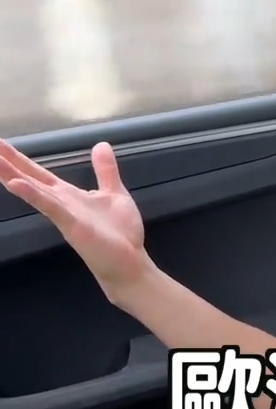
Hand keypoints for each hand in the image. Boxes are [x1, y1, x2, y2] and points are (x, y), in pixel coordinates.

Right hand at [0, 139, 149, 300]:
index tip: (0, 144)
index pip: (37, 174)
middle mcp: (60, 204)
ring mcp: (64, 215)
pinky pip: (51, 207)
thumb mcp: (114, 192)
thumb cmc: (120, 233)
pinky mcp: (72, 225)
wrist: (130, 264)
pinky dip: (34, 195)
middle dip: (8, 163)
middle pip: (29, 179)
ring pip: (34, 190)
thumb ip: (104, 170)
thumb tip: (100, 144)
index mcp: (67, 195)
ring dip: (12, 175)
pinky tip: (16, 184)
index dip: (18, 159)